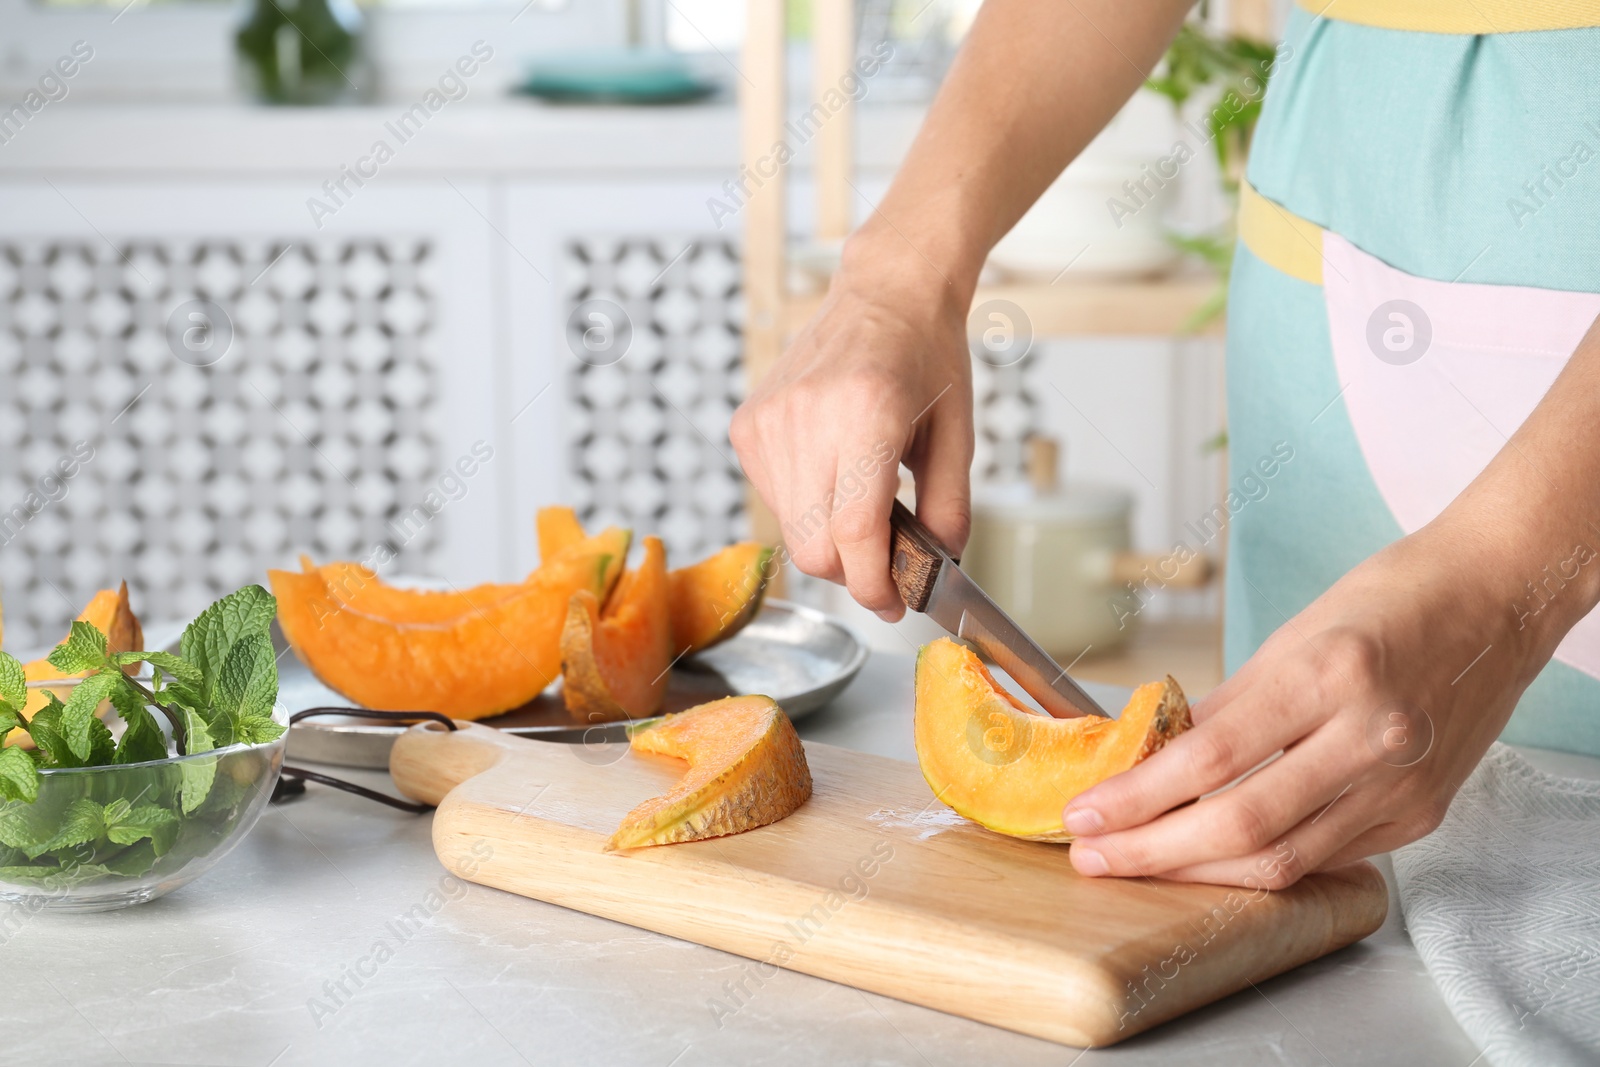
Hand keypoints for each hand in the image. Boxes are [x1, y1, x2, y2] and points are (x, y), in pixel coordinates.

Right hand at [731, 237, 973, 620]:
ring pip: (791, 531)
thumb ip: (951, 509)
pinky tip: (833, 472)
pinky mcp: (746, 425)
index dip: (875, 585)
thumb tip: (937, 570)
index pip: (855, 533)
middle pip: (815, 547)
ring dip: (829, 538)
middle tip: (888, 561)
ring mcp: (768, 421)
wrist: (885, 292)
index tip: (895, 603)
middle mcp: (806, 416)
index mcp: (866, 413)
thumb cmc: (927, 356)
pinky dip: (806, 507)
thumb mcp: (958, 435)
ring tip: (865, 498)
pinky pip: (774, 499)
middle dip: (854, 572)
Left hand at [1061, 518, 1562, 887]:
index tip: (1086, 812)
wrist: (1495, 600)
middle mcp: (1371, 738)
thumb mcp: (1290, 635)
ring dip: (1198, 872)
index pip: (1210, 758)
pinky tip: (1213, 858)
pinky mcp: (1420, 816)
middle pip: (1241, 825)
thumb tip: (1156, 758)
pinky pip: (1324, 857)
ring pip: (1282, 860)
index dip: (1138, 797)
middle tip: (1094, 853)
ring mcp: (1402, 786)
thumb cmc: (1389, 600)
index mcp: (1329, 676)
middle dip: (1153, 851)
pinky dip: (1262, 863)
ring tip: (1138, 862)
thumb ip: (1226, 706)